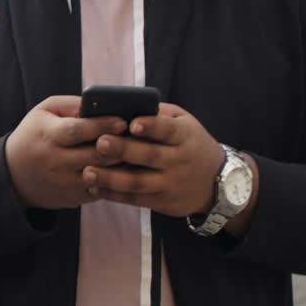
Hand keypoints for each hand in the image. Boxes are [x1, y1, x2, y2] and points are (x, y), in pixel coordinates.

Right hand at [4, 96, 126, 209]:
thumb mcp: (44, 111)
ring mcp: (64, 183)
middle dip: (119, 146)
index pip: (77, 130)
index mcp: (48, 135)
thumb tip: (102, 103)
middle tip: (138, 138)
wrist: (13, 173)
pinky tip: (126, 170)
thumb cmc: (35, 134)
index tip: (122, 121)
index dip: (101, 125)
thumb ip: (72, 105)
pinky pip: (100, 190)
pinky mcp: (72, 199)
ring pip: (101, 176)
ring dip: (122, 166)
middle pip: (94, 155)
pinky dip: (115, 181)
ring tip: (137, 153)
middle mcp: (54, 161)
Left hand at [81, 102, 226, 216]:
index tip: (133, 123)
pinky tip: (94, 187)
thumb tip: (123, 104)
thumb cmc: (190, 143)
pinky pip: (135, 199)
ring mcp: (171, 183)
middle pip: (149, 156)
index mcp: (185, 136)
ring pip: (139, 182)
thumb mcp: (184, 123)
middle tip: (100, 142)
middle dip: (123, 150)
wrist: (217, 182)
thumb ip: (158, 114)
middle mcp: (179, 161)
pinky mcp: (162, 202)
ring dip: (111, 178)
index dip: (151, 127)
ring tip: (88, 171)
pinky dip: (113, 195)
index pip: (168, 130)